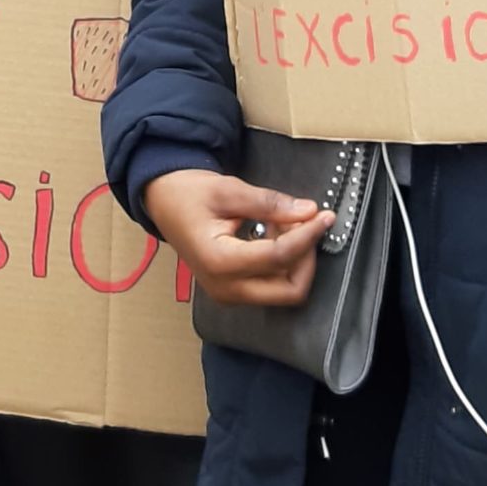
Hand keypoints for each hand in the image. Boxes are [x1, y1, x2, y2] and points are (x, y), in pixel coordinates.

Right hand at [142, 168, 331, 305]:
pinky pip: (270, 286)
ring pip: (283, 291)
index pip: (279, 257)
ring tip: (285, 224)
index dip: (307, 236)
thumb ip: (270, 204)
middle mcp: (225, 288)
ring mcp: (228, 294)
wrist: (162, 201)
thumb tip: (308, 211)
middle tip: (305, 224)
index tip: (324, 216)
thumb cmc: (189, 193)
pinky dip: (283, 264)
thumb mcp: (229, 190)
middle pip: (289, 290)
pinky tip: (275, 235)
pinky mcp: (232, 292)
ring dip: (295, 260)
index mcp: (220, 261)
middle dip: (306, 258)